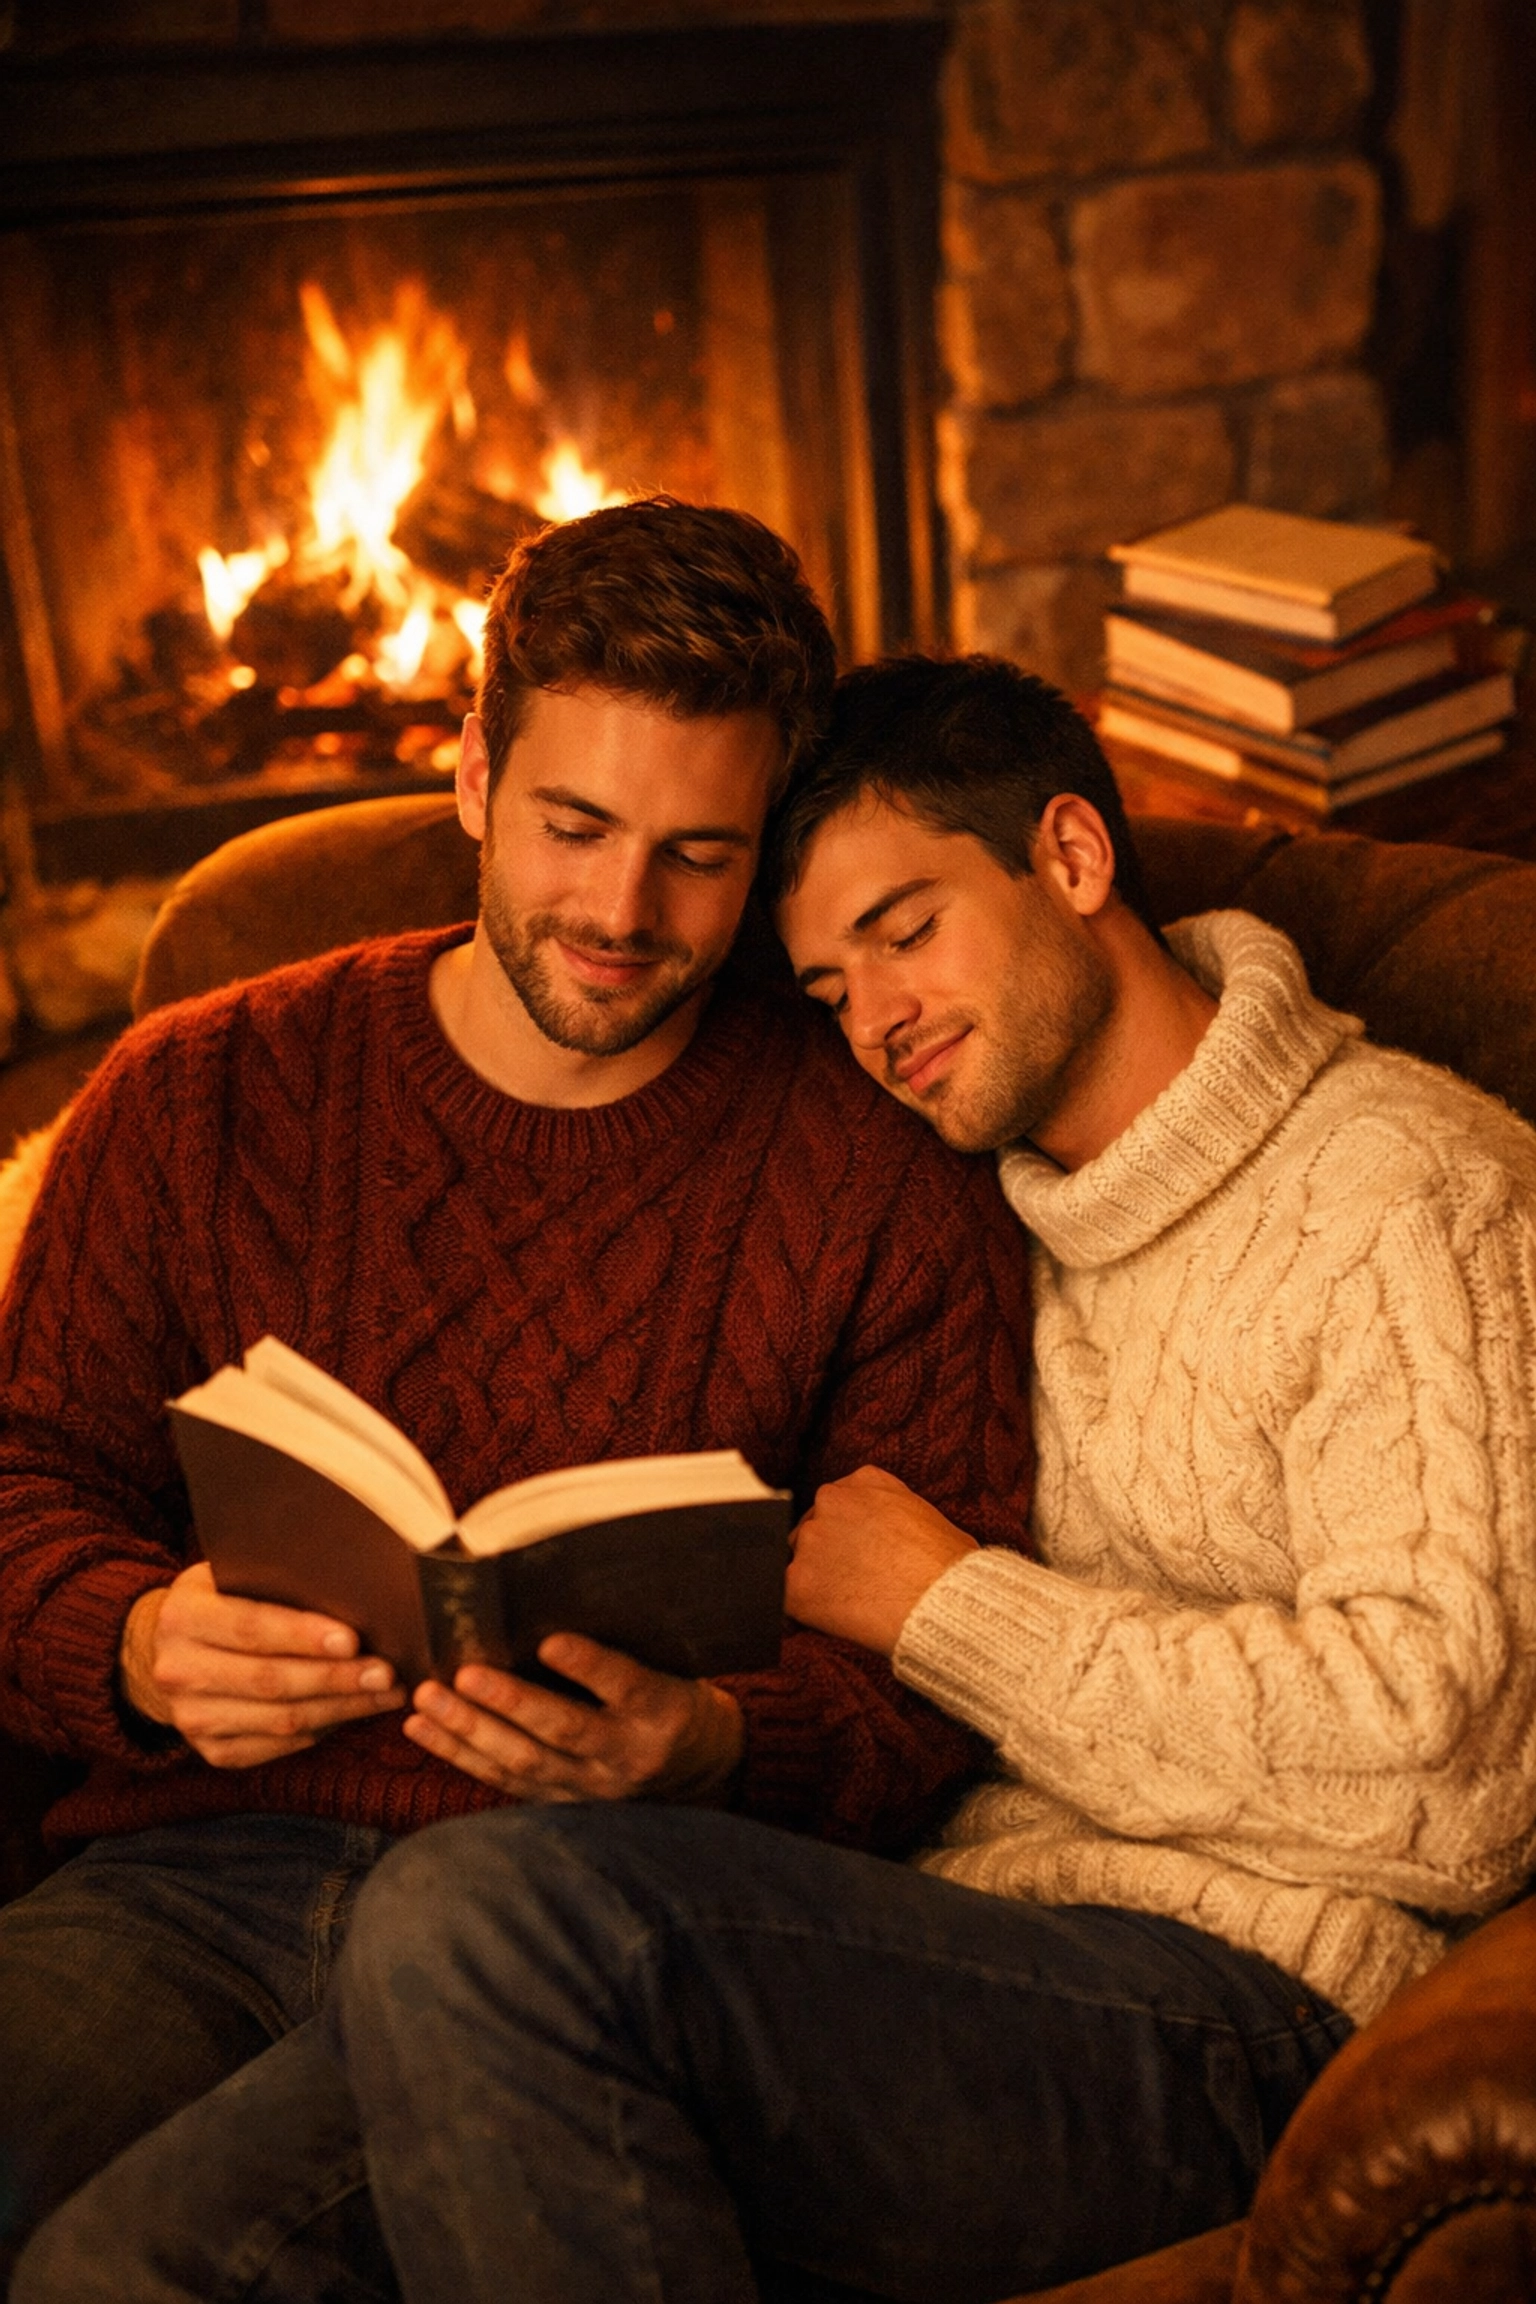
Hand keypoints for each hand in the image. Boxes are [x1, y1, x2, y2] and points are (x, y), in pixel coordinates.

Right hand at [119, 1561, 403, 1768]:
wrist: (170, 1649)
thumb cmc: (222, 1599)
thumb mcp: (232, 1575)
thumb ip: (276, 1580)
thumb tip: (353, 1589)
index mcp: (183, 1616)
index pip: (250, 1628)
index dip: (303, 1637)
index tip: (353, 1640)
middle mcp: (178, 1671)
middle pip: (270, 1680)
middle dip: (336, 1678)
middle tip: (386, 1672)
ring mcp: (191, 1718)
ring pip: (280, 1720)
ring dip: (341, 1708)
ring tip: (386, 1693)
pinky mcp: (212, 1751)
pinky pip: (277, 1745)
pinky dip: (323, 1729)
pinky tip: (355, 1710)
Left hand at [403, 1633, 743, 1804]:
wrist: (699, 1772)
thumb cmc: (676, 1697)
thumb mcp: (675, 1669)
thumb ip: (630, 1645)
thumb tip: (559, 1591)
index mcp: (664, 1711)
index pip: (628, 1685)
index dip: (590, 1666)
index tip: (552, 1642)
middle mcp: (628, 1753)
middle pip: (565, 1729)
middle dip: (510, 1703)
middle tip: (464, 1673)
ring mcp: (593, 1786)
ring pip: (525, 1761)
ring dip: (470, 1730)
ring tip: (427, 1698)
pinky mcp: (563, 1802)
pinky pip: (505, 1780)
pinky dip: (459, 1754)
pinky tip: (422, 1728)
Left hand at [785, 1465, 978, 1656]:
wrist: (943, 1603)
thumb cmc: (951, 1569)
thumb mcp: (930, 1518)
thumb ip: (897, 1514)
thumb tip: (897, 1536)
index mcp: (865, 1481)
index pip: (839, 1505)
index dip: (848, 1535)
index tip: (861, 1556)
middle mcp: (830, 1501)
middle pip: (813, 1529)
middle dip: (827, 1555)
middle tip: (853, 1584)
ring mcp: (810, 1540)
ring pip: (797, 1561)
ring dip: (815, 1581)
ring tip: (850, 1606)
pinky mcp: (796, 1582)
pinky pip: (786, 1598)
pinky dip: (803, 1611)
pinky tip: (832, 1621)